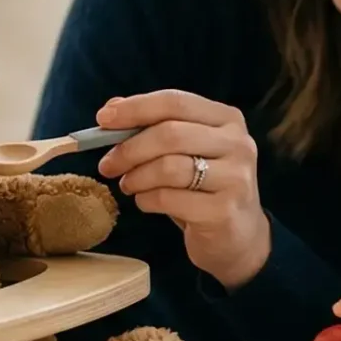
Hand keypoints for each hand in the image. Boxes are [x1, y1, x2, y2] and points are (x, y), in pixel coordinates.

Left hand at [95, 90, 271, 288]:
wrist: (237, 238)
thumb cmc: (204, 189)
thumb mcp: (184, 153)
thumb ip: (153, 126)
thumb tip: (112, 107)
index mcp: (227, 119)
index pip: (175, 102)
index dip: (136, 108)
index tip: (103, 118)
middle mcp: (238, 144)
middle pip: (170, 133)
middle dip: (129, 148)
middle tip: (107, 164)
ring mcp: (235, 178)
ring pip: (168, 167)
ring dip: (137, 177)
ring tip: (128, 185)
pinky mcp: (224, 210)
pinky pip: (169, 198)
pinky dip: (146, 199)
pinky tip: (145, 202)